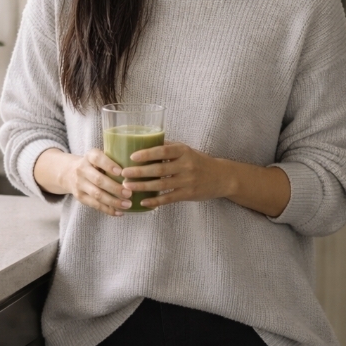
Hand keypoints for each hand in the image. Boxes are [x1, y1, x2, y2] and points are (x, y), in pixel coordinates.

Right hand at [45, 148, 130, 216]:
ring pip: (97, 195)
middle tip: (129, 193)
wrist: (69, 173)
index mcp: (89, 156)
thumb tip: (137, 169)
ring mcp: (80, 184)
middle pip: (98, 180)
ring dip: (113, 201)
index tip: (121, 172)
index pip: (97, 158)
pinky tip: (120, 212)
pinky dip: (108, 210)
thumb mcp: (98, 157)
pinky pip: (95, 205)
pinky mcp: (80, 197)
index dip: (109, 165)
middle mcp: (82, 169)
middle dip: (115, 188)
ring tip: (128, 204)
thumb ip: (113, 160)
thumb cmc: (93, 164)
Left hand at [121, 142, 290, 215]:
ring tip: (127, 187)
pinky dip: (155, 201)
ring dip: (143, 186)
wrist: (222, 177)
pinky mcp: (188, 194)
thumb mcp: (186, 150)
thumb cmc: (198, 161)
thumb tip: (143, 142)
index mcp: (184, 151)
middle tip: (124, 173)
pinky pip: (169, 199)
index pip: (163, 150)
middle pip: (159, 169)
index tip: (132, 156)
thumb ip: (167, 148)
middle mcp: (186, 165)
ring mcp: (188, 181)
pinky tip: (143, 202)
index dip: (147, 153)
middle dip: (140, 172)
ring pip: (161, 185)